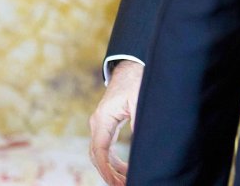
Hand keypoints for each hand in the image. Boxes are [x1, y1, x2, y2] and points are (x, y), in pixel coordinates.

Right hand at [89, 61, 142, 184]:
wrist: (132, 65)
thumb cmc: (136, 80)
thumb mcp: (140, 99)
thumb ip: (139, 120)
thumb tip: (142, 141)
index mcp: (103, 118)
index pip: (100, 151)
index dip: (107, 169)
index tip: (117, 182)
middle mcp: (98, 123)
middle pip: (97, 155)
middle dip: (108, 173)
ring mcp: (101, 124)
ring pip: (100, 153)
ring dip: (111, 168)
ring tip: (125, 181)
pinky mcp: (107, 123)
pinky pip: (106, 147)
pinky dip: (112, 160)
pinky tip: (124, 169)